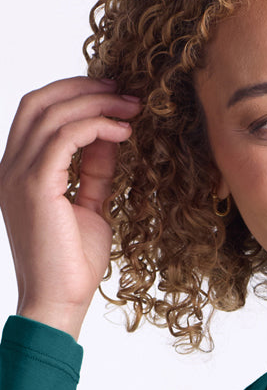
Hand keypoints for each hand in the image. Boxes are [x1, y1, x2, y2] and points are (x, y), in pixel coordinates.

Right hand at [0, 76, 141, 339]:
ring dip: (95, 103)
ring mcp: (19, 175)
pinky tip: (124, 131)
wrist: (59, 301)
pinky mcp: (36, 186)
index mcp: (19, 172)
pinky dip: (96, 126)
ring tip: (132, 107)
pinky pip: (65, 137)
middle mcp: (11, 168)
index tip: (113, 95)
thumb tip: (110, 137)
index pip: (37, 114)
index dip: (73, 95)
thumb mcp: (90, 208)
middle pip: (39, 102)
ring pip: (52, 113)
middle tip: (124, 91)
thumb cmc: (73, 264)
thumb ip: (95, 172)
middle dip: (84, 88)